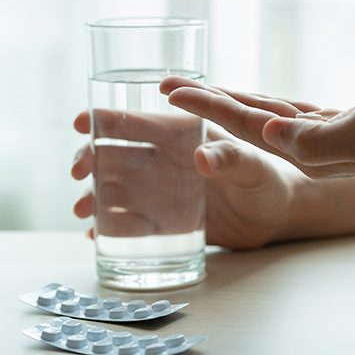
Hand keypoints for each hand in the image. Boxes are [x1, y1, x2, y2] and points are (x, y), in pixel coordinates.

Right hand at [71, 110, 299, 248]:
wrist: (275, 217)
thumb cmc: (268, 179)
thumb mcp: (253, 166)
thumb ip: (232, 158)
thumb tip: (202, 158)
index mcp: (184, 137)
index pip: (140, 123)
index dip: (108, 119)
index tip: (82, 122)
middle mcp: (166, 162)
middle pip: (116, 155)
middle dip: (90, 158)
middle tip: (78, 171)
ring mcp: (162, 193)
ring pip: (116, 189)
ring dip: (94, 195)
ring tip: (83, 210)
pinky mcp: (166, 223)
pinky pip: (131, 224)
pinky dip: (111, 227)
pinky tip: (95, 236)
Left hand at [160, 77, 354, 177]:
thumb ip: (316, 139)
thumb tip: (267, 135)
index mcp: (309, 151)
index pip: (243, 128)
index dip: (205, 107)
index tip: (169, 90)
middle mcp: (309, 148)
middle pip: (244, 123)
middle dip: (205, 105)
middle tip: (167, 85)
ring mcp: (322, 137)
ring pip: (264, 116)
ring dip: (230, 103)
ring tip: (201, 89)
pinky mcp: (337, 123)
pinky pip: (290, 112)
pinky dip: (266, 104)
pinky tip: (253, 99)